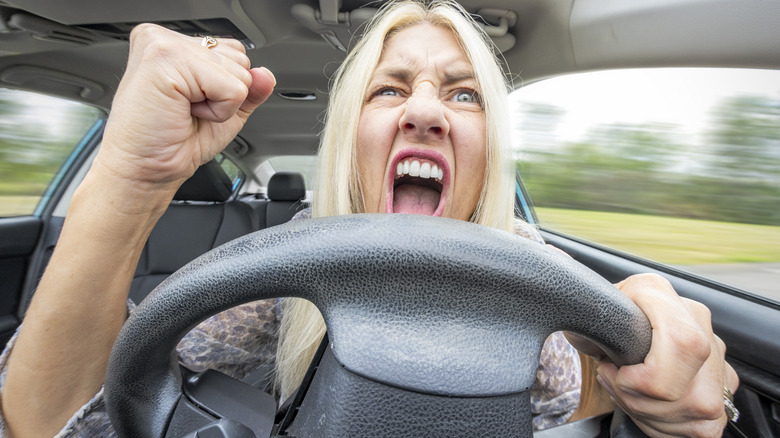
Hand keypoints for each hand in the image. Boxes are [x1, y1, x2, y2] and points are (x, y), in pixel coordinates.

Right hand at [97, 23, 274, 189]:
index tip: (192, 103)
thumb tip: (266, 75)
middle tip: (187, 110)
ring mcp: (164, 44)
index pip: (235, 51)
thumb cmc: (173, 143)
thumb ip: (249, 90)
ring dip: (220, 103)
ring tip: (184, 111)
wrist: (146, 169)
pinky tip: (184, 112)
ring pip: (239, 71)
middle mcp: (166, 38)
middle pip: (240, 57)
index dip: (226, 87)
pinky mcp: (166, 58)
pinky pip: (231, 87)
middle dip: (225, 93)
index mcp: (175, 44)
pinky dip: (218, 110)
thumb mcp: (225, 112)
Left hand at [582, 274, 738, 436]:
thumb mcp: (584, 311)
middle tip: (615, 382)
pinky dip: (667, 425)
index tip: (615, 372)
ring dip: (650, 414)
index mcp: (659, 293)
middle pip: (686, 391)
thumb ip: (579, 304)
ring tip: (629, 392)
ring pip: (697, 411)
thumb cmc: (600, 321)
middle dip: (639, 401)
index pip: (683, 345)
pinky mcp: (723, 390)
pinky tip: (649, 405)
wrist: (618, 331)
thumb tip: (555, 266)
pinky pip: (703, 426)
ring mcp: (716, 357)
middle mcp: (697, 321)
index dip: (646, 376)